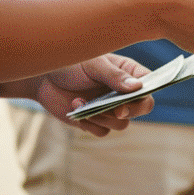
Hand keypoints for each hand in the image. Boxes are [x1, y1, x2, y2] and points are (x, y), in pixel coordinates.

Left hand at [32, 54, 154, 137]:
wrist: (43, 77)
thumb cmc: (71, 63)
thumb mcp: (94, 65)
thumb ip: (115, 76)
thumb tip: (138, 87)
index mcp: (129, 73)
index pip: (150, 87)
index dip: (145, 96)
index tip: (127, 100)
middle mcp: (123, 92)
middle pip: (141, 108)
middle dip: (128, 111)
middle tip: (115, 109)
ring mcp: (110, 107)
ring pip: (122, 123)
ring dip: (104, 117)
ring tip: (82, 103)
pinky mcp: (95, 121)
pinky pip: (103, 131)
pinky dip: (90, 124)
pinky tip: (76, 108)